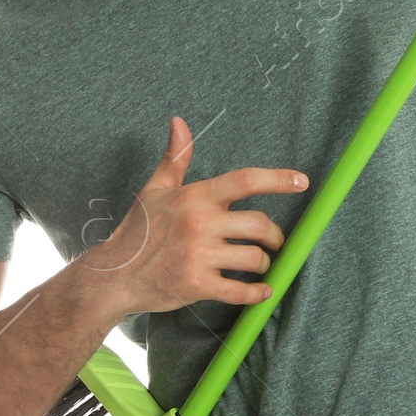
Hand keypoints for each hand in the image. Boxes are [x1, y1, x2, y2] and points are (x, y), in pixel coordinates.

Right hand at [77, 115, 306, 314]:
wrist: (114, 276)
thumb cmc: (137, 231)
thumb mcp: (155, 189)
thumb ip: (175, 157)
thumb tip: (179, 121)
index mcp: (195, 197)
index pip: (245, 181)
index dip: (278, 179)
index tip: (302, 181)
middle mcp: (200, 224)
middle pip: (260, 225)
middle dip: (274, 235)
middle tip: (274, 241)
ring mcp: (199, 256)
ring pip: (254, 258)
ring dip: (265, 264)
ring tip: (259, 264)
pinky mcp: (198, 286)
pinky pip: (240, 291)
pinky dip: (257, 293)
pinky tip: (262, 291)